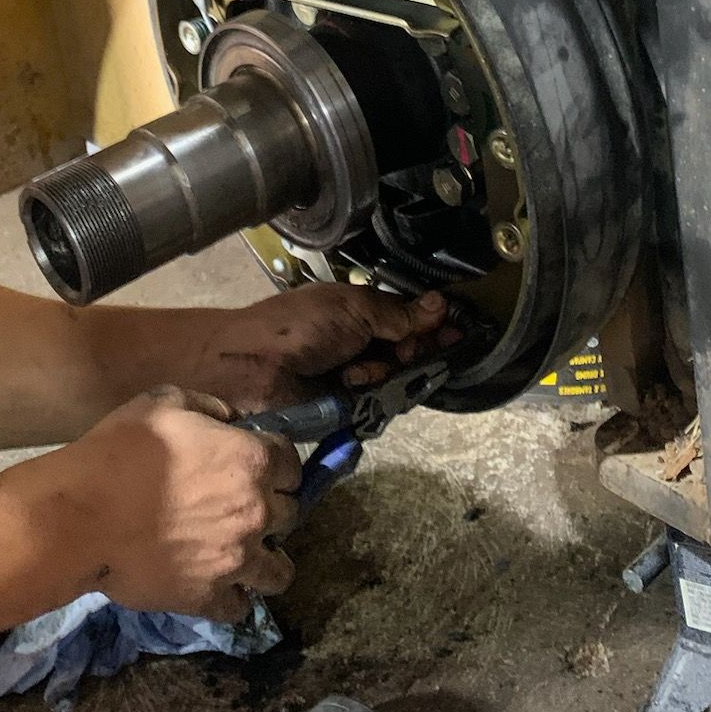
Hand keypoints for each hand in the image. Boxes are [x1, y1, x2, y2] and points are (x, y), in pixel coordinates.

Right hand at [38, 386, 300, 619]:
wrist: (81, 515)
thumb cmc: (121, 451)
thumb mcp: (166, 402)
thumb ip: (211, 408)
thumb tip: (233, 421)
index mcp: (253, 460)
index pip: (293, 463)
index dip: (276, 464)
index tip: (258, 467)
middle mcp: (257, 511)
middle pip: (291, 514)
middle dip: (271, 509)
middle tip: (241, 509)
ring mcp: (237, 560)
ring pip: (280, 572)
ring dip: (265, 561)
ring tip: (242, 556)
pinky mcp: (210, 597)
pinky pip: (240, 608)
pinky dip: (231, 598)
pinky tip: (214, 585)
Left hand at [191, 284, 455, 411]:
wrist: (254, 367)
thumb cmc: (298, 327)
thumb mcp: (353, 310)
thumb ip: (398, 313)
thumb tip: (439, 305)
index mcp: (361, 311)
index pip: (410, 317)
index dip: (432, 323)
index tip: (456, 329)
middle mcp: (362, 342)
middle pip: (410, 350)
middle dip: (413, 349)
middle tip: (404, 350)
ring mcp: (355, 375)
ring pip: (397, 378)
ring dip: (384, 371)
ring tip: (357, 368)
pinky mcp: (348, 406)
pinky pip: (378, 403)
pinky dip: (369, 392)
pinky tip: (351, 384)